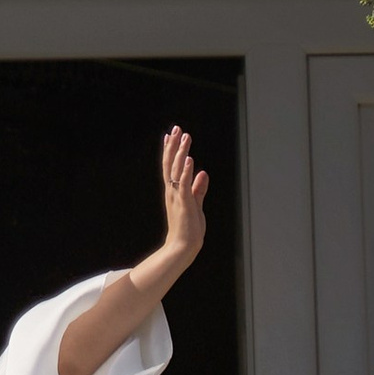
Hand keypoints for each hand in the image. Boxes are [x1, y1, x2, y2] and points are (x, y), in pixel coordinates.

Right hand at [157, 126, 207, 270]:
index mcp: (174, 190)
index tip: (171, 135)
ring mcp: (177, 196)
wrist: (183, 246)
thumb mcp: (196, 203)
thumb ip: (199, 188)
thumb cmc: (189, 227)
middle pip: (170, 163)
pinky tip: (190, 160)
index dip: (170, 150)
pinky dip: (186, 171)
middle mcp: (172, 190)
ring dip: (181, 153)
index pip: (170, 166)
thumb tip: (203, 172)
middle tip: (176, 128)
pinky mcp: (184, 203)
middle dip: (173, 145)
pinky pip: (184, 184)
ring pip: (176, 170)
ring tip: (185, 137)